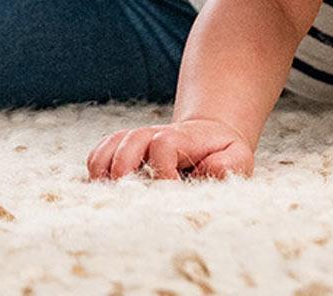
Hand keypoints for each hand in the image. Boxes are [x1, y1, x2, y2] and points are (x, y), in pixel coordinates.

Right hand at [87, 117, 254, 180]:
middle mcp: (153, 135)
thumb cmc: (222, 154)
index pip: (163, 145)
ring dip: (104, 169)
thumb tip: (211, 170)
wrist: (207, 137)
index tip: (170, 193)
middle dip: (126, 168)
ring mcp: (135, 141)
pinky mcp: (122, 150)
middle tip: (130, 196)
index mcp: (181, 138)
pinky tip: (100, 190)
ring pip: (110, 146)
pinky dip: (95, 169)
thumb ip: (229, 164)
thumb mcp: (237, 157)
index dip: (163, 170)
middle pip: (130, 141)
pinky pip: (99, 154)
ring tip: (107, 196)